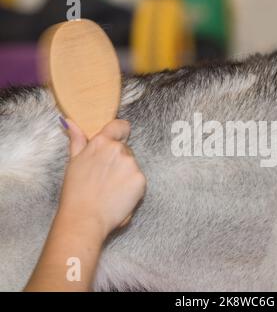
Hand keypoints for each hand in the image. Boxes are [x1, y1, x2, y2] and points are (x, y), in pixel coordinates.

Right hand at [58, 119, 145, 240]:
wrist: (85, 218)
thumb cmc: (76, 193)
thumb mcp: (73, 162)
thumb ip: (77, 140)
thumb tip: (71, 122)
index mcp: (102, 142)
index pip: (120, 126)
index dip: (120, 132)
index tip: (118, 139)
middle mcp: (118, 150)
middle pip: (125, 149)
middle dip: (118, 159)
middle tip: (104, 177)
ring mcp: (131, 165)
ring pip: (132, 165)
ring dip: (125, 173)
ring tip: (110, 189)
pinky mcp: (140, 180)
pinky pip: (138, 179)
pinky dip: (132, 187)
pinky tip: (119, 195)